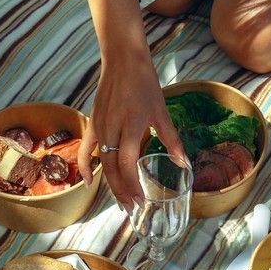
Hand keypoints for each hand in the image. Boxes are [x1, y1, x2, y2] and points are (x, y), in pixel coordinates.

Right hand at [78, 53, 186, 211]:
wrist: (122, 62)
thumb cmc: (145, 84)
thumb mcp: (162, 112)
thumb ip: (171, 140)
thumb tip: (184, 164)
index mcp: (132, 125)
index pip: (128, 163)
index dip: (133, 184)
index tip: (140, 199)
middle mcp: (113, 128)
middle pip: (113, 168)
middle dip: (121, 191)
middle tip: (130, 207)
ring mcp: (100, 125)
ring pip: (102, 162)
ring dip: (109, 183)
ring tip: (119, 199)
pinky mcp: (93, 122)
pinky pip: (87, 149)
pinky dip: (86, 166)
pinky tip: (89, 181)